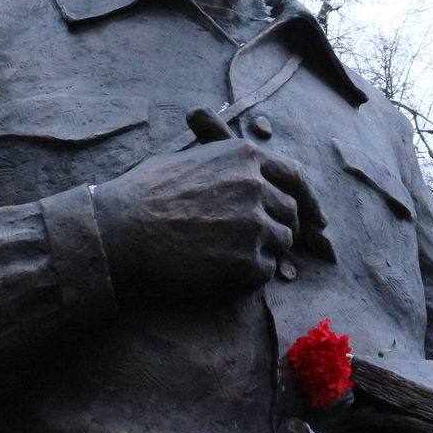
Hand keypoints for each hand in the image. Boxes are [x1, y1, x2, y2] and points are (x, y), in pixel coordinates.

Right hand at [91, 138, 325, 303]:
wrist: (117, 233)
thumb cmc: (140, 196)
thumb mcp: (185, 159)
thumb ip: (222, 163)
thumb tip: (243, 172)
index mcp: (244, 156)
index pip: (294, 177)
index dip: (306, 199)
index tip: (315, 218)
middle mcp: (257, 186)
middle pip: (289, 211)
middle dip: (279, 227)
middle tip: (257, 242)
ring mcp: (255, 224)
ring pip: (281, 242)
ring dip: (262, 251)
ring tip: (226, 256)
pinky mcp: (247, 261)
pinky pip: (265, 271)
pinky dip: (249, 276)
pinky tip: (219, 273)